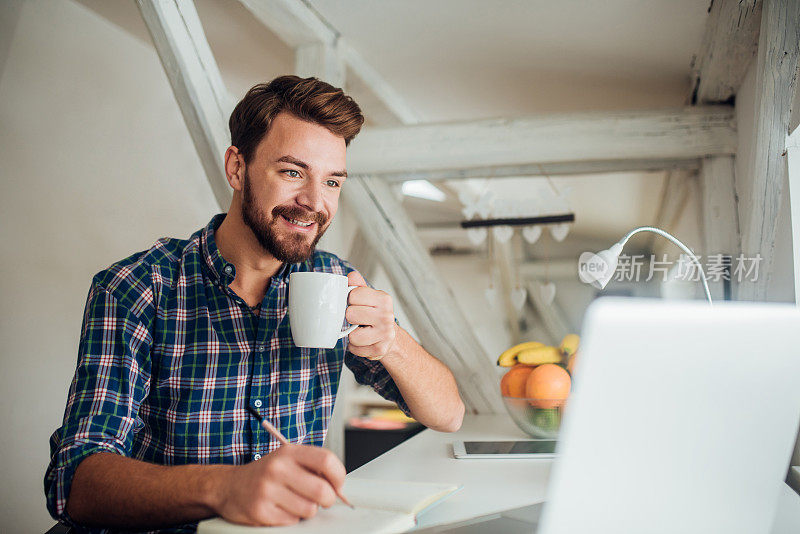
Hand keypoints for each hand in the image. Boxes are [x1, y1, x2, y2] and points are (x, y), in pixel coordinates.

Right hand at [214, 444, 344, 525]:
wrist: (229, 486)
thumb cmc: (266, 474)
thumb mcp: (287, 459)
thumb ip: (312, 467)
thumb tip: (339, 487)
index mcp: (288, 451)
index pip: (326, 460)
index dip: (339, 476)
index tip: (338, 485)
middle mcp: (278, 468)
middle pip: (322, 490)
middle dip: (328, 500)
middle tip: (323, 500)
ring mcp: (267, 490)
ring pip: (309, 509)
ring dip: (307, 510)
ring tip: (295, 502)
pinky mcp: (260, 511)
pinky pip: (292, 521)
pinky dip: (291, 518)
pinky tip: (280, 509)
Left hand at [345, 271, 397, 359]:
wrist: (389, 335)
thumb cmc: (375, 314)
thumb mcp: (368, 297)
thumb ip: (357, 285)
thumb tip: (351, 276)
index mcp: (384, 299)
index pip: (353, 295)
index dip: (350, 300)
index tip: (357, 304)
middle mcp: (387, 316)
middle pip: (351, 314)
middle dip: (351, 318)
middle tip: (358, 319)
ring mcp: (385, 334)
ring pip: (352, 335)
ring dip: (352, 335)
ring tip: (361, 331)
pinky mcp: (380, 349)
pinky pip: (355, 349)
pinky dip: (355, 347)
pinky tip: (363, 341)